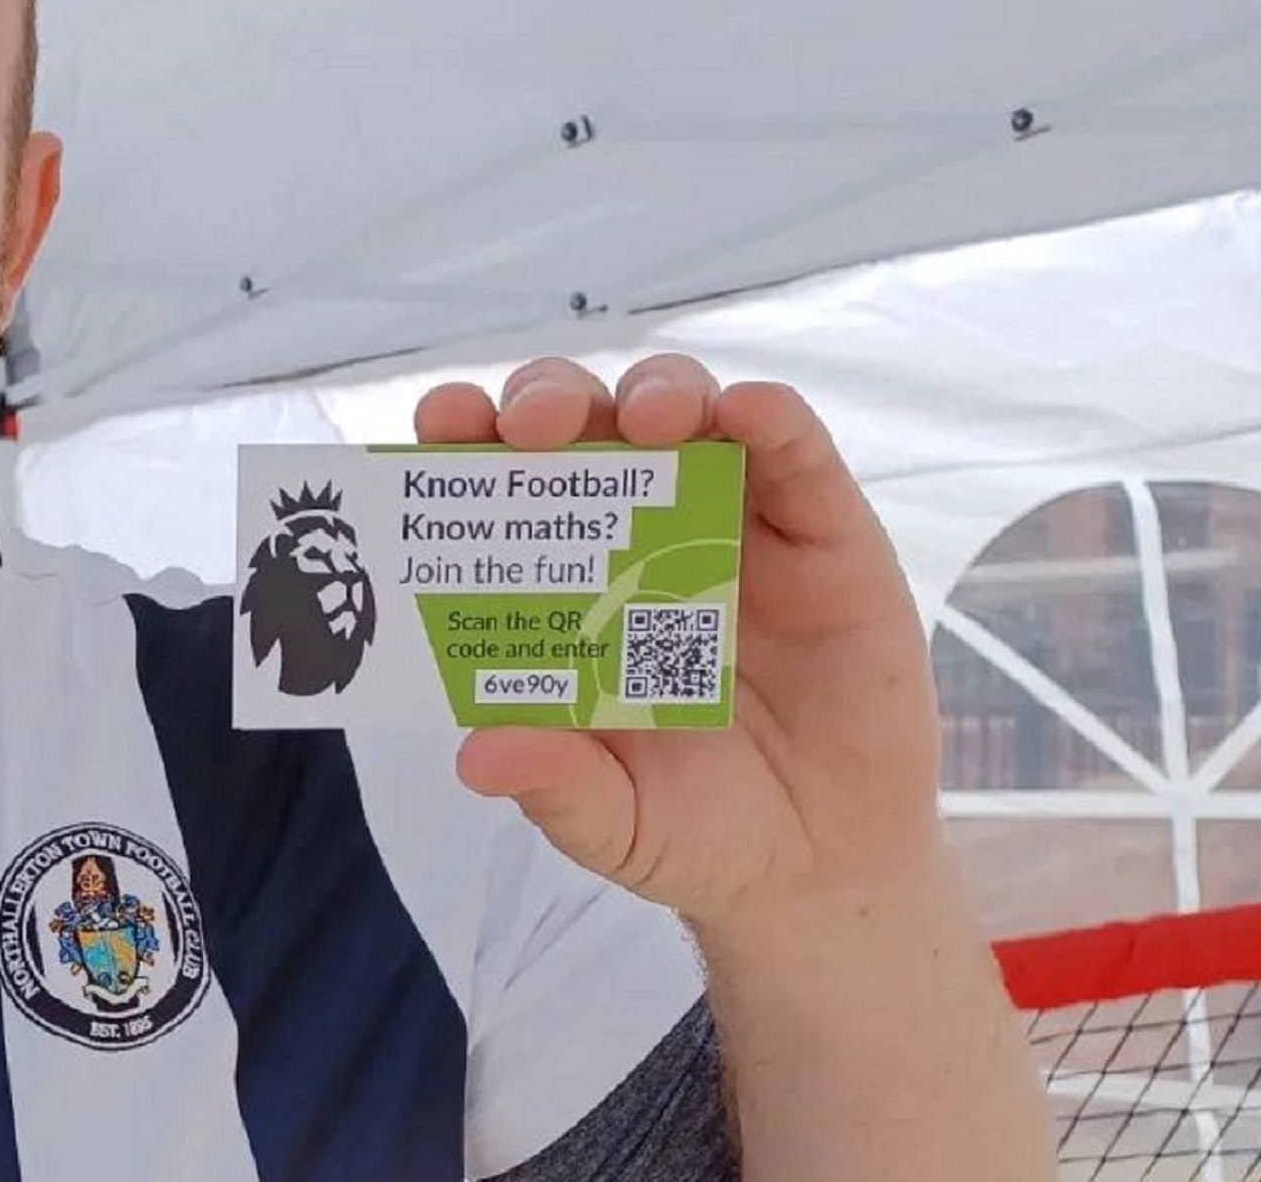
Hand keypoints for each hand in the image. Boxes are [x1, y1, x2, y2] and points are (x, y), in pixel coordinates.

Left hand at [420, 354, 942, 931]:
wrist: (825, 867)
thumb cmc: (696, 828)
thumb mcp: (614, 822)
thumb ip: (553, 785)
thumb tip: (475, 756)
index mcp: (562, 580)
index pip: (498, 480)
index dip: (464, 439)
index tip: (435, 425)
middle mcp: (638, 530)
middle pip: (583, 423)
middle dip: (548, 401)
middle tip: (530, 427)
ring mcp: (732, 523)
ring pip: (686, 413)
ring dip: (657, 394)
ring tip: (646, 420)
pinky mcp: (824, 535)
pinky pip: (798, 454)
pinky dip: (772, 419)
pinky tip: (750, 411)